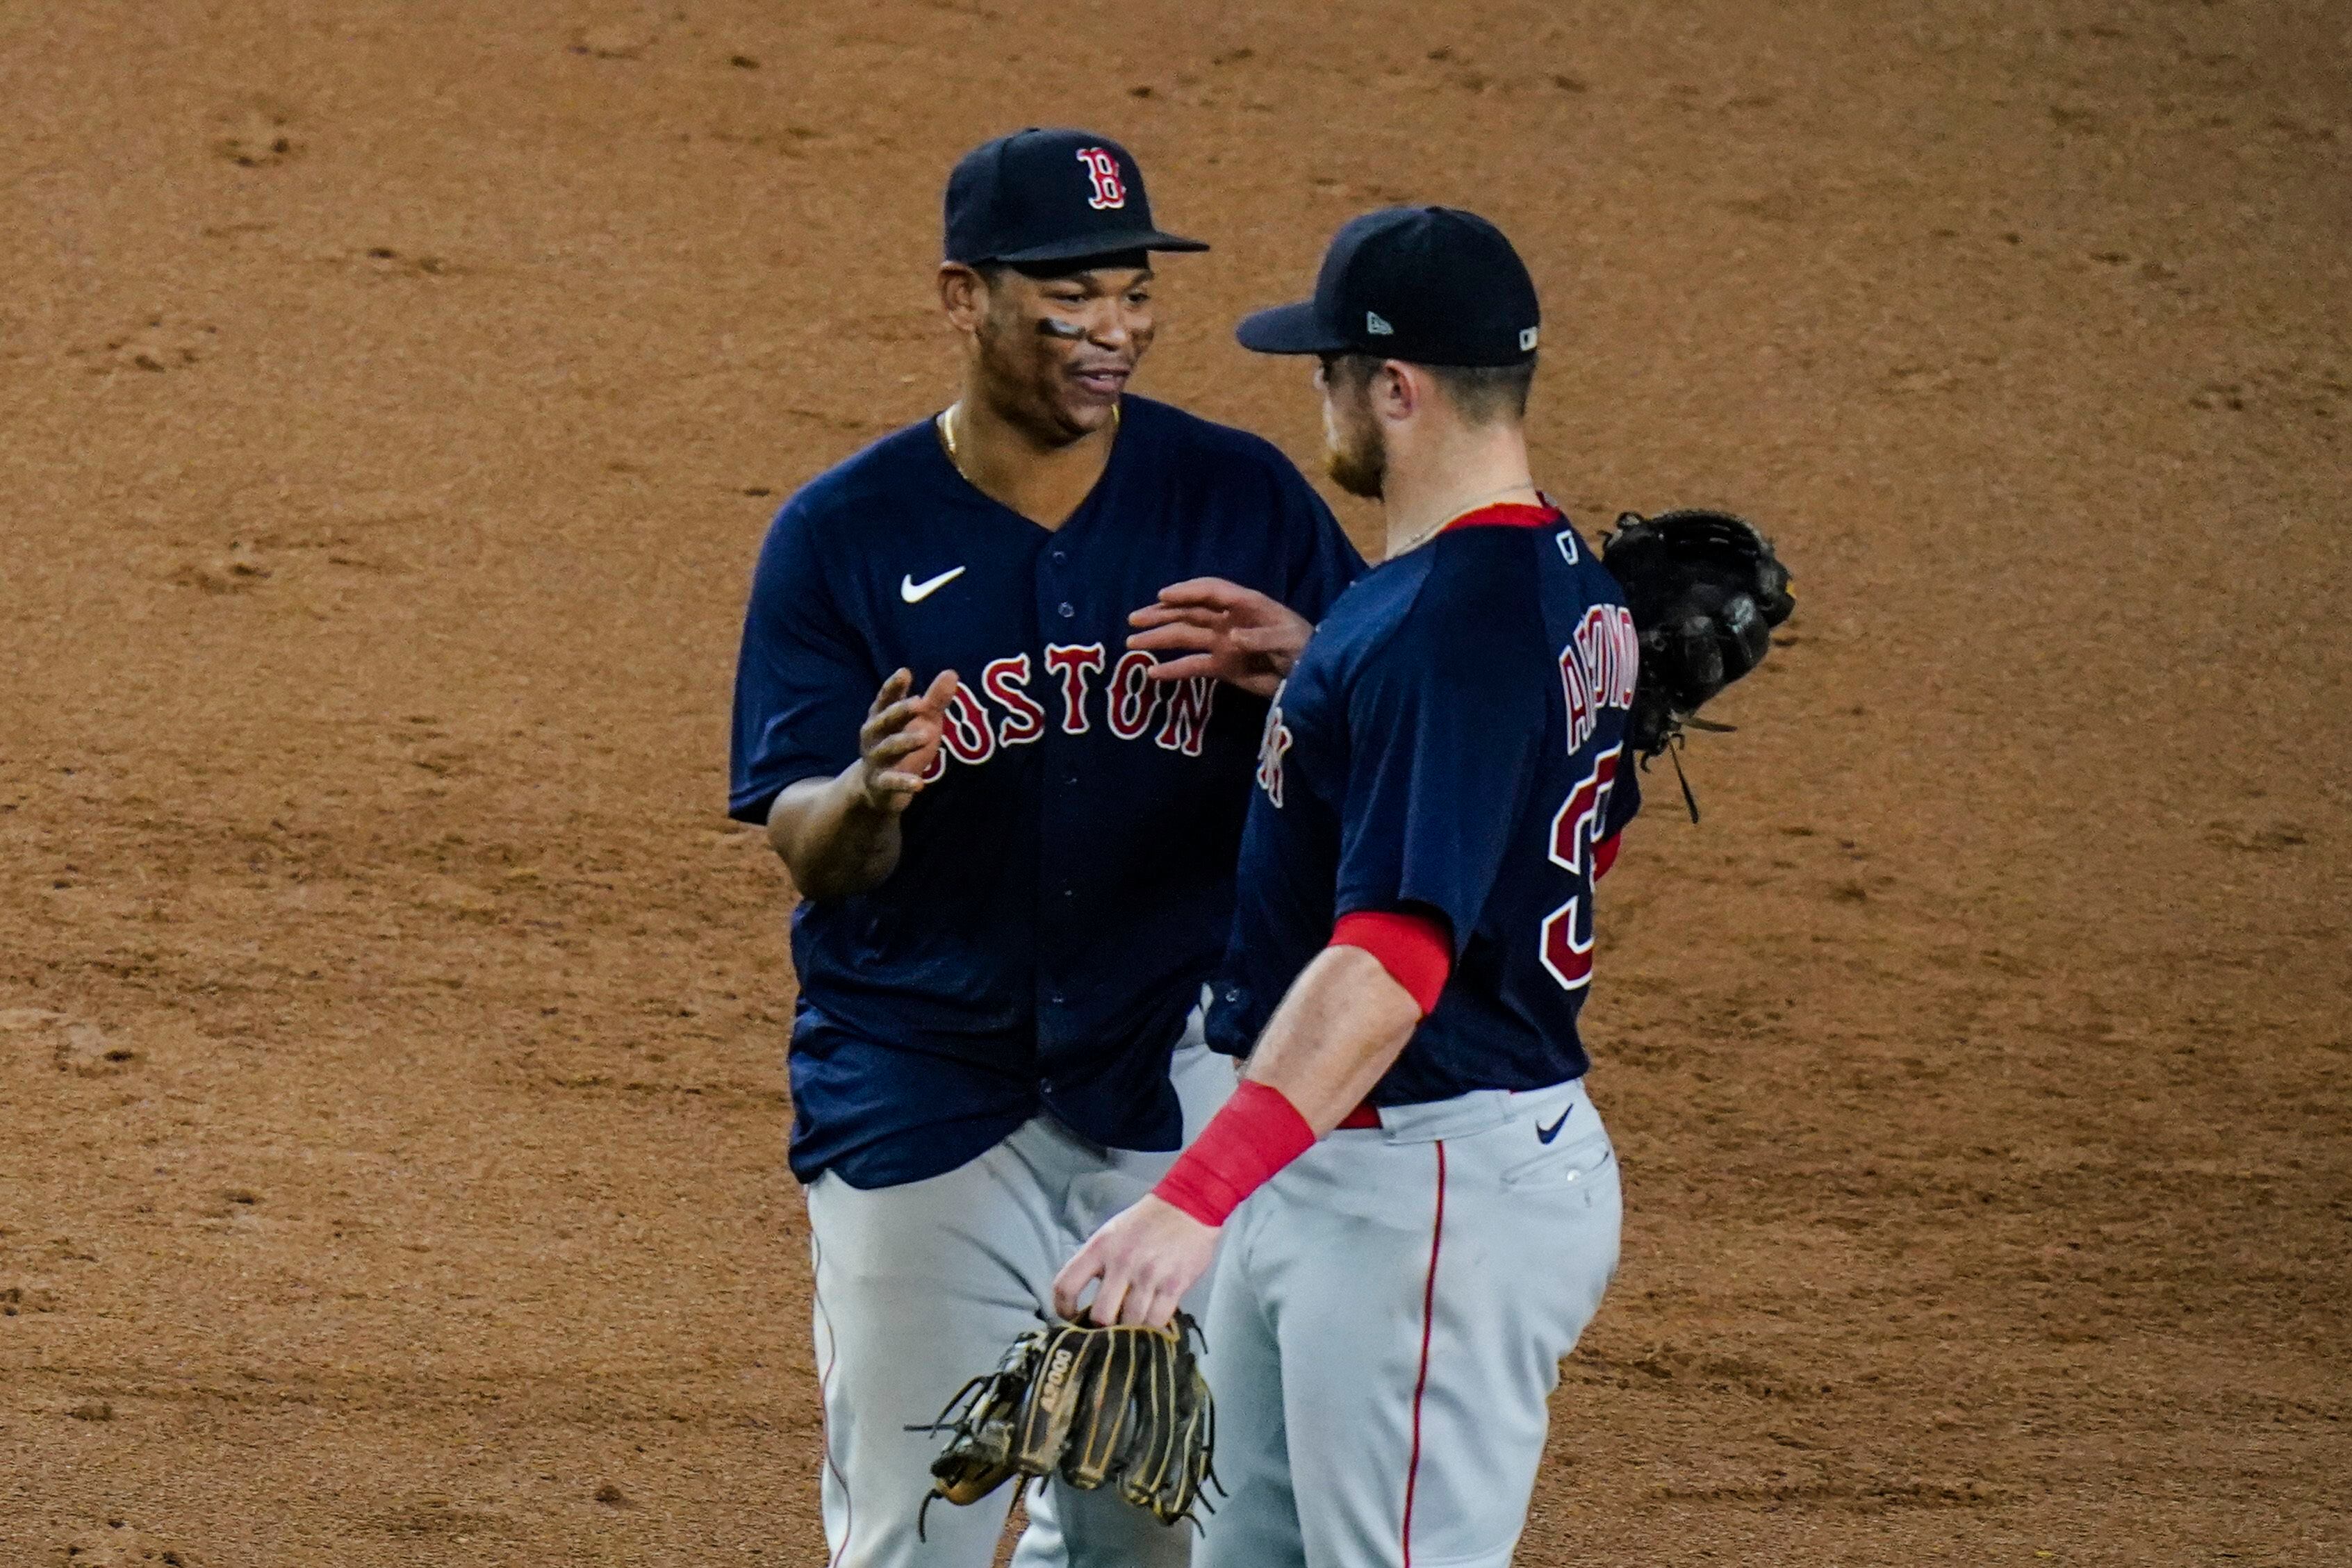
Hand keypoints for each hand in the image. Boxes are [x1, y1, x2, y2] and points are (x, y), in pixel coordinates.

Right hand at [854, 668, 956, 812]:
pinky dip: (904, 782)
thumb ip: (934, 700)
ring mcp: (876, 759)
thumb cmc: (902, 744)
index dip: (894, 686)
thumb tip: (951, 672)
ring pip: (889, 747)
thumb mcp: (921, 722)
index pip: (886, 698)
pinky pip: (891, 782)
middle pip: (885, 720)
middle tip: (921, 702)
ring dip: (906, 741)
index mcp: (881, 716)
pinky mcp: (881, 783)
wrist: (877, 788)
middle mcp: (874, 735)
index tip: (905, 672)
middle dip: (900, 710)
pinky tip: (920, 784)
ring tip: (927, 736)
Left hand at [1051, 1195, 1219, 1327]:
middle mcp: (1121, 1263)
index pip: (1066, 1285)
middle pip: (1101, 1315)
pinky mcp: (1174, 1286)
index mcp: (1100, 1248)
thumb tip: (1086, 1303)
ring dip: (1130, 1330)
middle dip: (1103, 1328)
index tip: (1070, 1317)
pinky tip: (1151, 1324)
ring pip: (1131, 1323)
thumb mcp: (1111, 1234)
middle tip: (1108, 1328)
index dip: (1062, 1308)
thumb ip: (1097, 1264)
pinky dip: (1152, 1328)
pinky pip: (1157, 1321)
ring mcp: (1149, 1276)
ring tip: (1132, 1327)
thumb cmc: (1145, 1223)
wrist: (1187, 1207)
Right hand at [1128, 579, 1311, 698]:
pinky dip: (1174, 669)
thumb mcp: (1289, 640)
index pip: (1211, 591)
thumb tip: (1231, 638)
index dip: (1186, 591)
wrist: (1314, 677)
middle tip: (1134, 619)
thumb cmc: (1306, 649)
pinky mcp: (1224, 667)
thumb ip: (1261, 638)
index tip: (1163, 596)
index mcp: (1246, 605)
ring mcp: (1224, 643)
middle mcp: (1229, 620)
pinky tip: (1153, 673)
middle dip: (1161, 614)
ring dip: (1160, 637)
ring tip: (1132, 641)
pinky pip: (1194, 666)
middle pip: (1190, 612)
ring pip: (1186, 636)